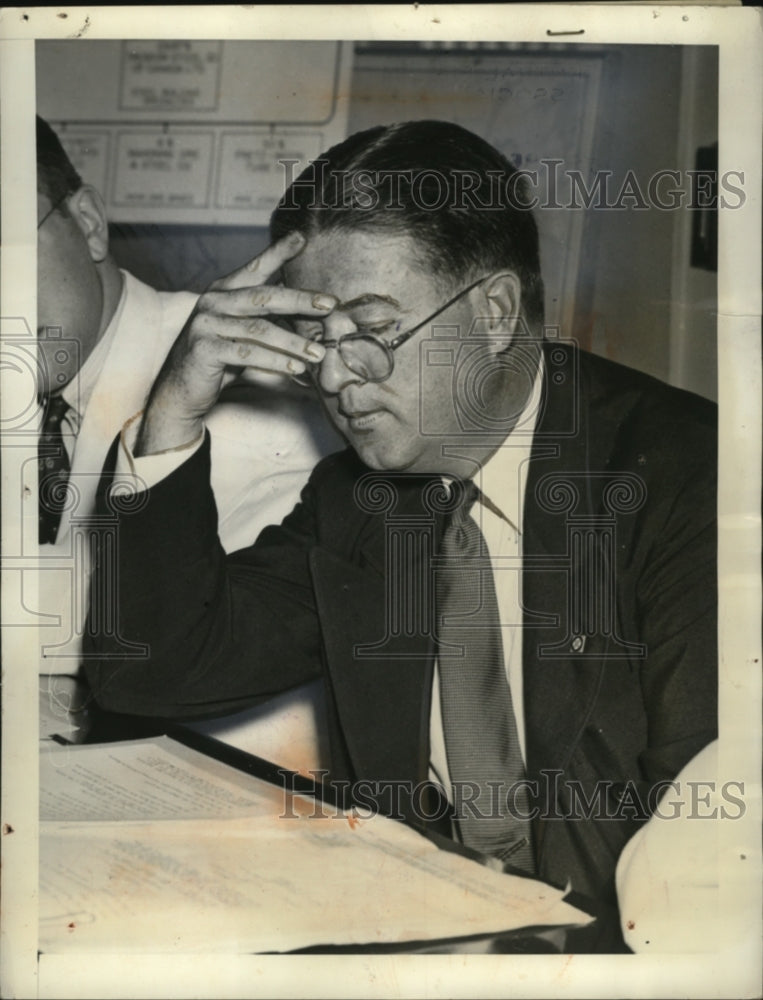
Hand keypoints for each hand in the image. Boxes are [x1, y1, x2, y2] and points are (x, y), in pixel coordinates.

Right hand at [135, 232, 333, 455]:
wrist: (181, 390)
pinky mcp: (204, 349)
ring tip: (318, 353)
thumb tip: (308, 308)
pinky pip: (248, 354)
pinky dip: (276, 361)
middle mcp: (213, 302)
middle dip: (301, 300)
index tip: (302, 238)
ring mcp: (206, 324)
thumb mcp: (242, 332)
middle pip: (264, 297)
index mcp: (223, 291)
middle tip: (330, 304)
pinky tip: (296, 368)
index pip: (255, 268)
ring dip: (293, 342)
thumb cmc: (219, 359)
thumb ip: (264, 317)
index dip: (278, 253)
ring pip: (259, 330)